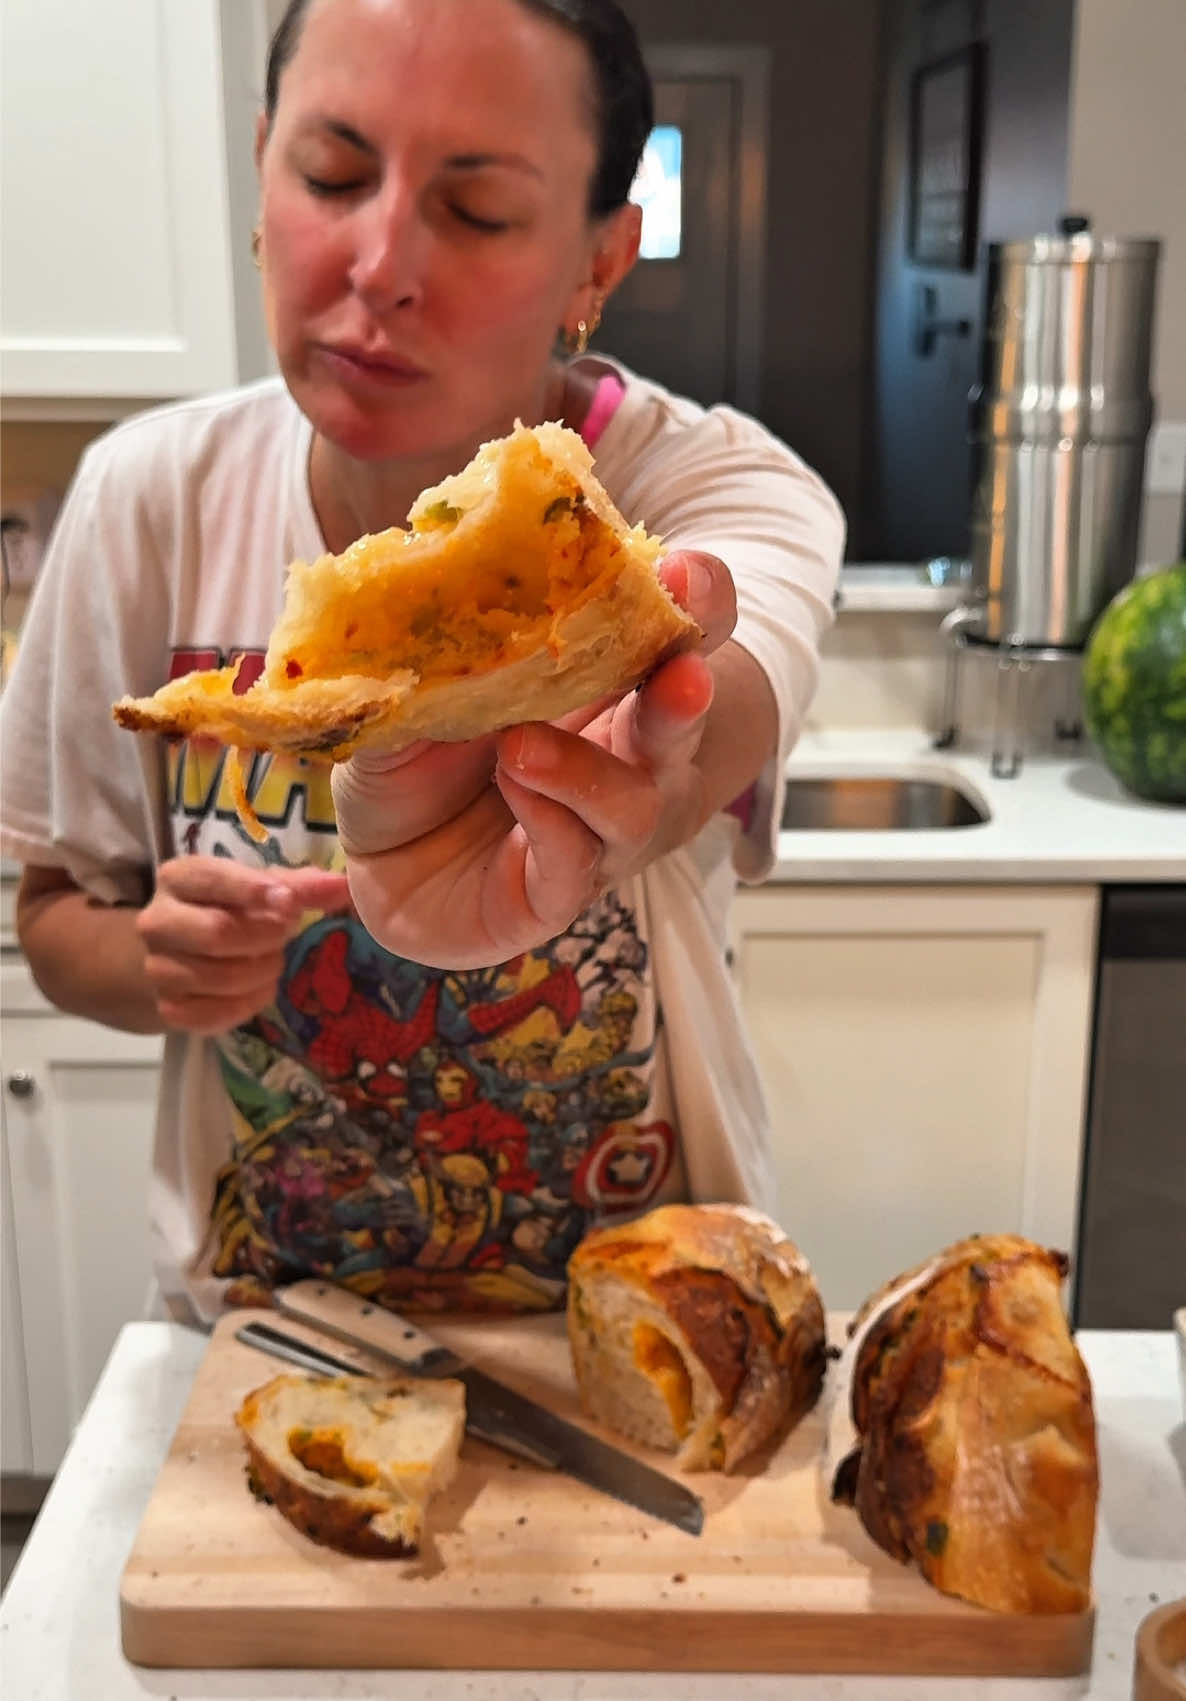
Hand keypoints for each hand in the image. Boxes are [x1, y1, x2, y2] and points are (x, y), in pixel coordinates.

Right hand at [136, 856, 350, 1033]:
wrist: (183, 951)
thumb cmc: (229, 908)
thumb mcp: (260, 888)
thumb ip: (299, 886)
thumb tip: (342, 885)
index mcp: (178, 878)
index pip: (211, 879)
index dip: (252, 890)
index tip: (289, 903)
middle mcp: (157, 921)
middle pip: (217, 933)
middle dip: (266, 936)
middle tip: (285, 933)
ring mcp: (157, 968)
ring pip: (220, 978)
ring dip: (262, 971)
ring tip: (271, 959)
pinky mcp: (168, 1008)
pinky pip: (214, 1015)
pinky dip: (248, 1004)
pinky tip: (257, 988)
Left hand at [333, 550, 736, 967]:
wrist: (383, 863)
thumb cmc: (419, 764)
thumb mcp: (416, 693)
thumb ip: (433, 652)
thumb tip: (421, 593)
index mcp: (600, 690)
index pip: (673, 638)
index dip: (695, 604)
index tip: (683, 573)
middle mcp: (619, 759)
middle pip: (678, 722)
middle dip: (684, 692)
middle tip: (683, 671)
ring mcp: (596, 832)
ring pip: (633, 807)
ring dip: (589, 772)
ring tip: (523, 745)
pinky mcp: (555, 894)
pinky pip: (572, 864)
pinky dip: (547, 823)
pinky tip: (512, 790)